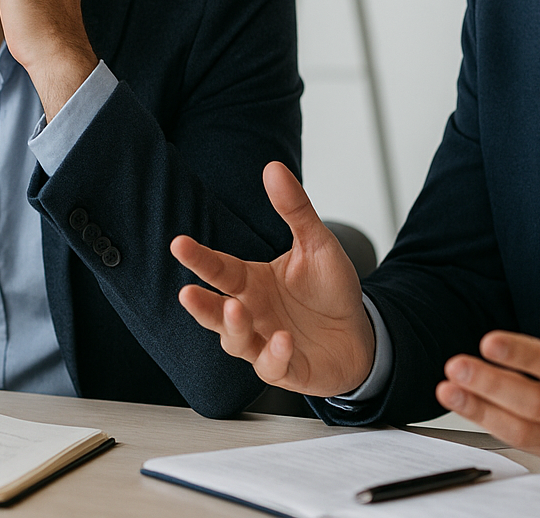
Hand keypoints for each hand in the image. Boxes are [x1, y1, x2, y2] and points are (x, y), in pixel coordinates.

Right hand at [170, 162, 375, 396]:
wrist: (361, 335)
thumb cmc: (330, 291)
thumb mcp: (318, 244)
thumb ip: (294, 210)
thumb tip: (273, 169)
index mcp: (252, 283)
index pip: (220, 269)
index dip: (199, 258)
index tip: (178, 244)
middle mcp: (253, 314)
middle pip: (216, 312)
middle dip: (201, 305)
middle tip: (187, 292)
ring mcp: (266, 343)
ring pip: (236, 342)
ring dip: (233, 328)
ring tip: (237, 310)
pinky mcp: (288, 370)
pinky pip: (274, 367)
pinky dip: (275, 356)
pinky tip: (283, 341)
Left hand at [436, 220, 539, 466]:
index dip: (525, 356)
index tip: (488, 340)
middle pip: (539, 403)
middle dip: (492, 384)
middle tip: (455, 365)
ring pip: (527, 429)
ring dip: (482, 409)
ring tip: (447, 388)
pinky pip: (526, 441)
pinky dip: (492, 424)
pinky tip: (465, 403)